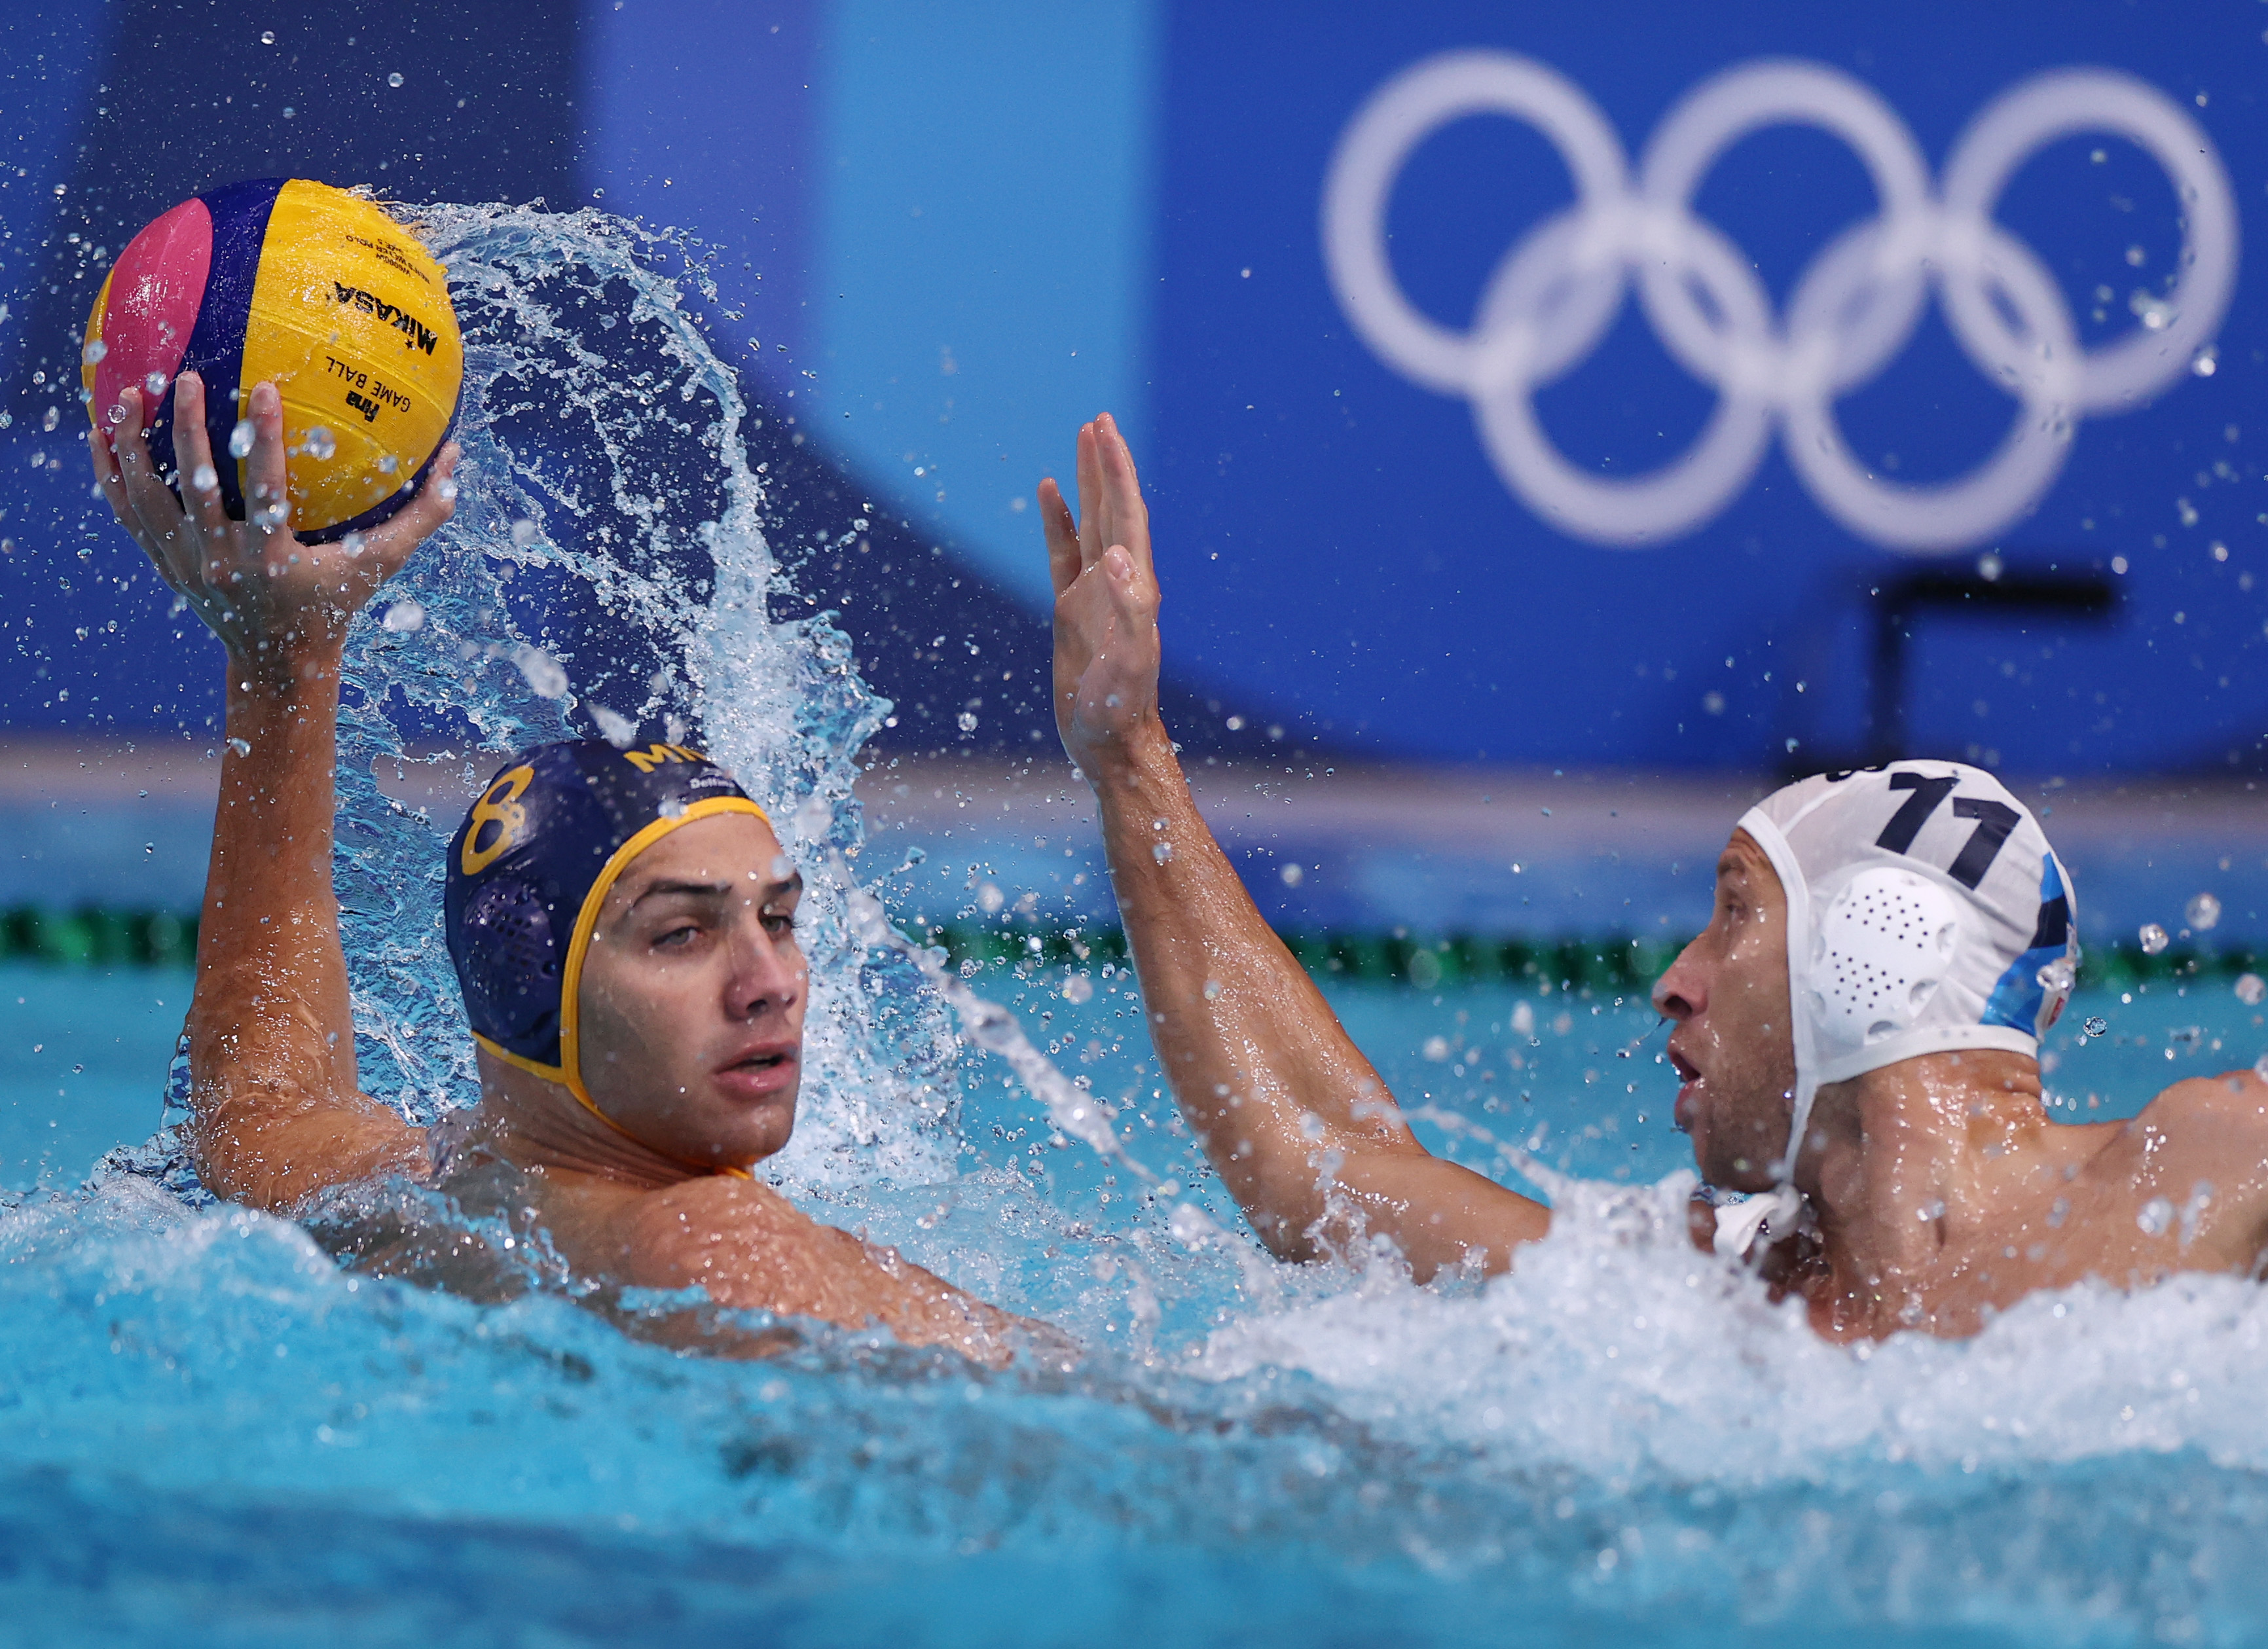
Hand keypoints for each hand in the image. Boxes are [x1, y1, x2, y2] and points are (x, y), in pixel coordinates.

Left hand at [90, 372, 458, 678]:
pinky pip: (128, 512)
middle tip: (186, 375)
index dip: (260, 440)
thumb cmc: (336, 604)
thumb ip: (422, 514)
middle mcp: (224, 562)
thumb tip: (458, 458)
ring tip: (128, 394)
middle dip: (187, 428)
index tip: (260, 388)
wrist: (277, 663)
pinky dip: (111, 473)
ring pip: (150, 496)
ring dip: (135, 444)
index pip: (264, 492)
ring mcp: (186, 563)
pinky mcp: (163, 563)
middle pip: (195, 487)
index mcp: (273, 559)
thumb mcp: (381, 563)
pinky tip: (100, 432)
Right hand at [1037, 413, 1161, 775]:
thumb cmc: (1120, 709)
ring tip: (1083, 440)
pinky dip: (1059, 522)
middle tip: (1098, 420)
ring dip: (1089, 483)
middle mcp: (1119, 582)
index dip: (1117, 472)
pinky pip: (1063, 554)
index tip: (1105, 432)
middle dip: (1106, 464)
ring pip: (1091, 523)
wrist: (1109, 741)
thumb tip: (1115, 555)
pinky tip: (1051, 496)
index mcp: (1135, 586)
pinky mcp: (1072, 610)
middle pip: (1114, 508)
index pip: (1127, 516)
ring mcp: (1094, 593)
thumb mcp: (1128, 663)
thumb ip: (1128, 610)